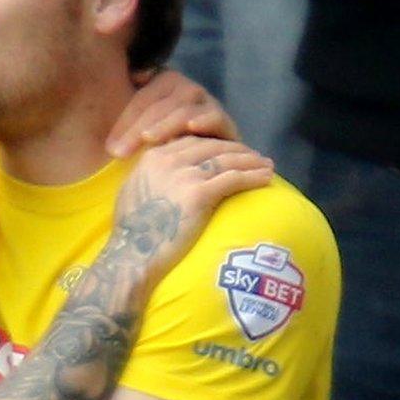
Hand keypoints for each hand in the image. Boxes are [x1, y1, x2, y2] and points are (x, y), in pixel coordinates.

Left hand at [106, 70, 239, 157]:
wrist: (196, 174)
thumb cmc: (157, 157)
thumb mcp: (134, 140)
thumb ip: (120, 127)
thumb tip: (122, 103)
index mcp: (161, 87)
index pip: (142, 98)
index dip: (125, 120)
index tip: (110, 148)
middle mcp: (185, 92)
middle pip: (161, 101)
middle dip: (138, 125)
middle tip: (119, 152)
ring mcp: (207, 105)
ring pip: (185, 105)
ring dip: (165, 123)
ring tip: (149, 139)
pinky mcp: (226, 124)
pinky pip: (216, 115)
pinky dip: (204, 119)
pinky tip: (191, 127)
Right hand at [111, 136, 273, 285]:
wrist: (131, 257)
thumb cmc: (132, 234)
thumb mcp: (135, 192)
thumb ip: (154, 176)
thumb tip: (171, 174)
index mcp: (151, 157)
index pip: (191, 141)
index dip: (215, 145)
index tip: (230, 153)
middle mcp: (166, 160)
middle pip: (211, 146)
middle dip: (236, 150)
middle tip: (255, 157)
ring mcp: (182, 175)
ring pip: (226, 159)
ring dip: (251, 161)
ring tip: (267, 166)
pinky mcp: (198, 193)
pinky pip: (233, 179)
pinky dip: (253, 177)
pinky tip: (266, 178)